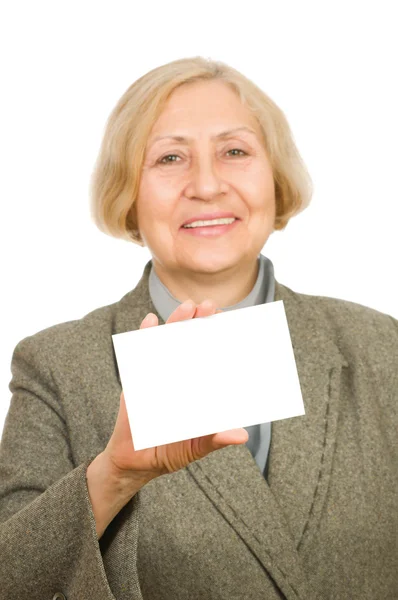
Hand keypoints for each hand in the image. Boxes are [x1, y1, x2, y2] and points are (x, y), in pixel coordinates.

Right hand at [104, 299, 248, 482]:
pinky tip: (151, 320)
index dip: (217, 340)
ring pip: (167, 343)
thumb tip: (241, 436)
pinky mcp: (136, 379)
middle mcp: (177, 377)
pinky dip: (144, 336)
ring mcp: (156, 375)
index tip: (229, 324)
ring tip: (188, 307)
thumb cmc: (169, 452)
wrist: (134, 462)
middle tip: (211, 306)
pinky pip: (139, 353)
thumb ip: (214, 440)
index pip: (208, 358)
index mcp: (194, 388)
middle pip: (188, 343)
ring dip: (176, 324)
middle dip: (200, 324)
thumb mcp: (195, 447)